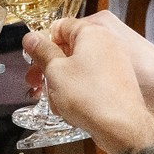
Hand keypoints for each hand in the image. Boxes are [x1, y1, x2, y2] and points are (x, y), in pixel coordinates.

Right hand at [21, 17, 153, 153]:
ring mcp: (115, 62)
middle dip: (49, 67)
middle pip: (69, 48)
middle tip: (36, 82)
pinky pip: (91, 80)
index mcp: (92, 32)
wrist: (122, 126)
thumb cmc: (89, 96)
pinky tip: (71, 109)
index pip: (60, 26)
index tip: (33, 58)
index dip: (43, 42)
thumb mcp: (55, 71)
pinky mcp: (118, 82)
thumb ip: (42, 51)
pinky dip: (78, 91)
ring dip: (62, 83)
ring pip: (78, 68)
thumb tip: (31, 38)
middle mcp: (107, 43)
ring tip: (55, 101)